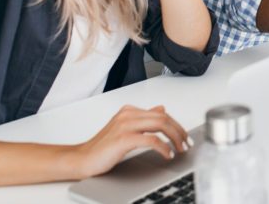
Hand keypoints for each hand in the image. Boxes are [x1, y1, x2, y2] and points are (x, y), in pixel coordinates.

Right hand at [69, 105, 188, 178]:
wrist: (82, 159)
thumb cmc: (102, 148)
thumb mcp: (126, 129)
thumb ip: (143, 118)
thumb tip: (161, 108)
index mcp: (129, 111)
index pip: (161, 113)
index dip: (177, 125)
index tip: (185, 137)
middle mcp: (128, 115)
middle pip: (164, 118)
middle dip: (179, 131)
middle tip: (187, 144)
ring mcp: (125, 125)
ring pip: (160, 125)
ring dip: (175, 138)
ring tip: (180, 149)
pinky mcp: (123, 139)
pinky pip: (151, 139)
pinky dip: (163, 147)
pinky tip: (167, 154)